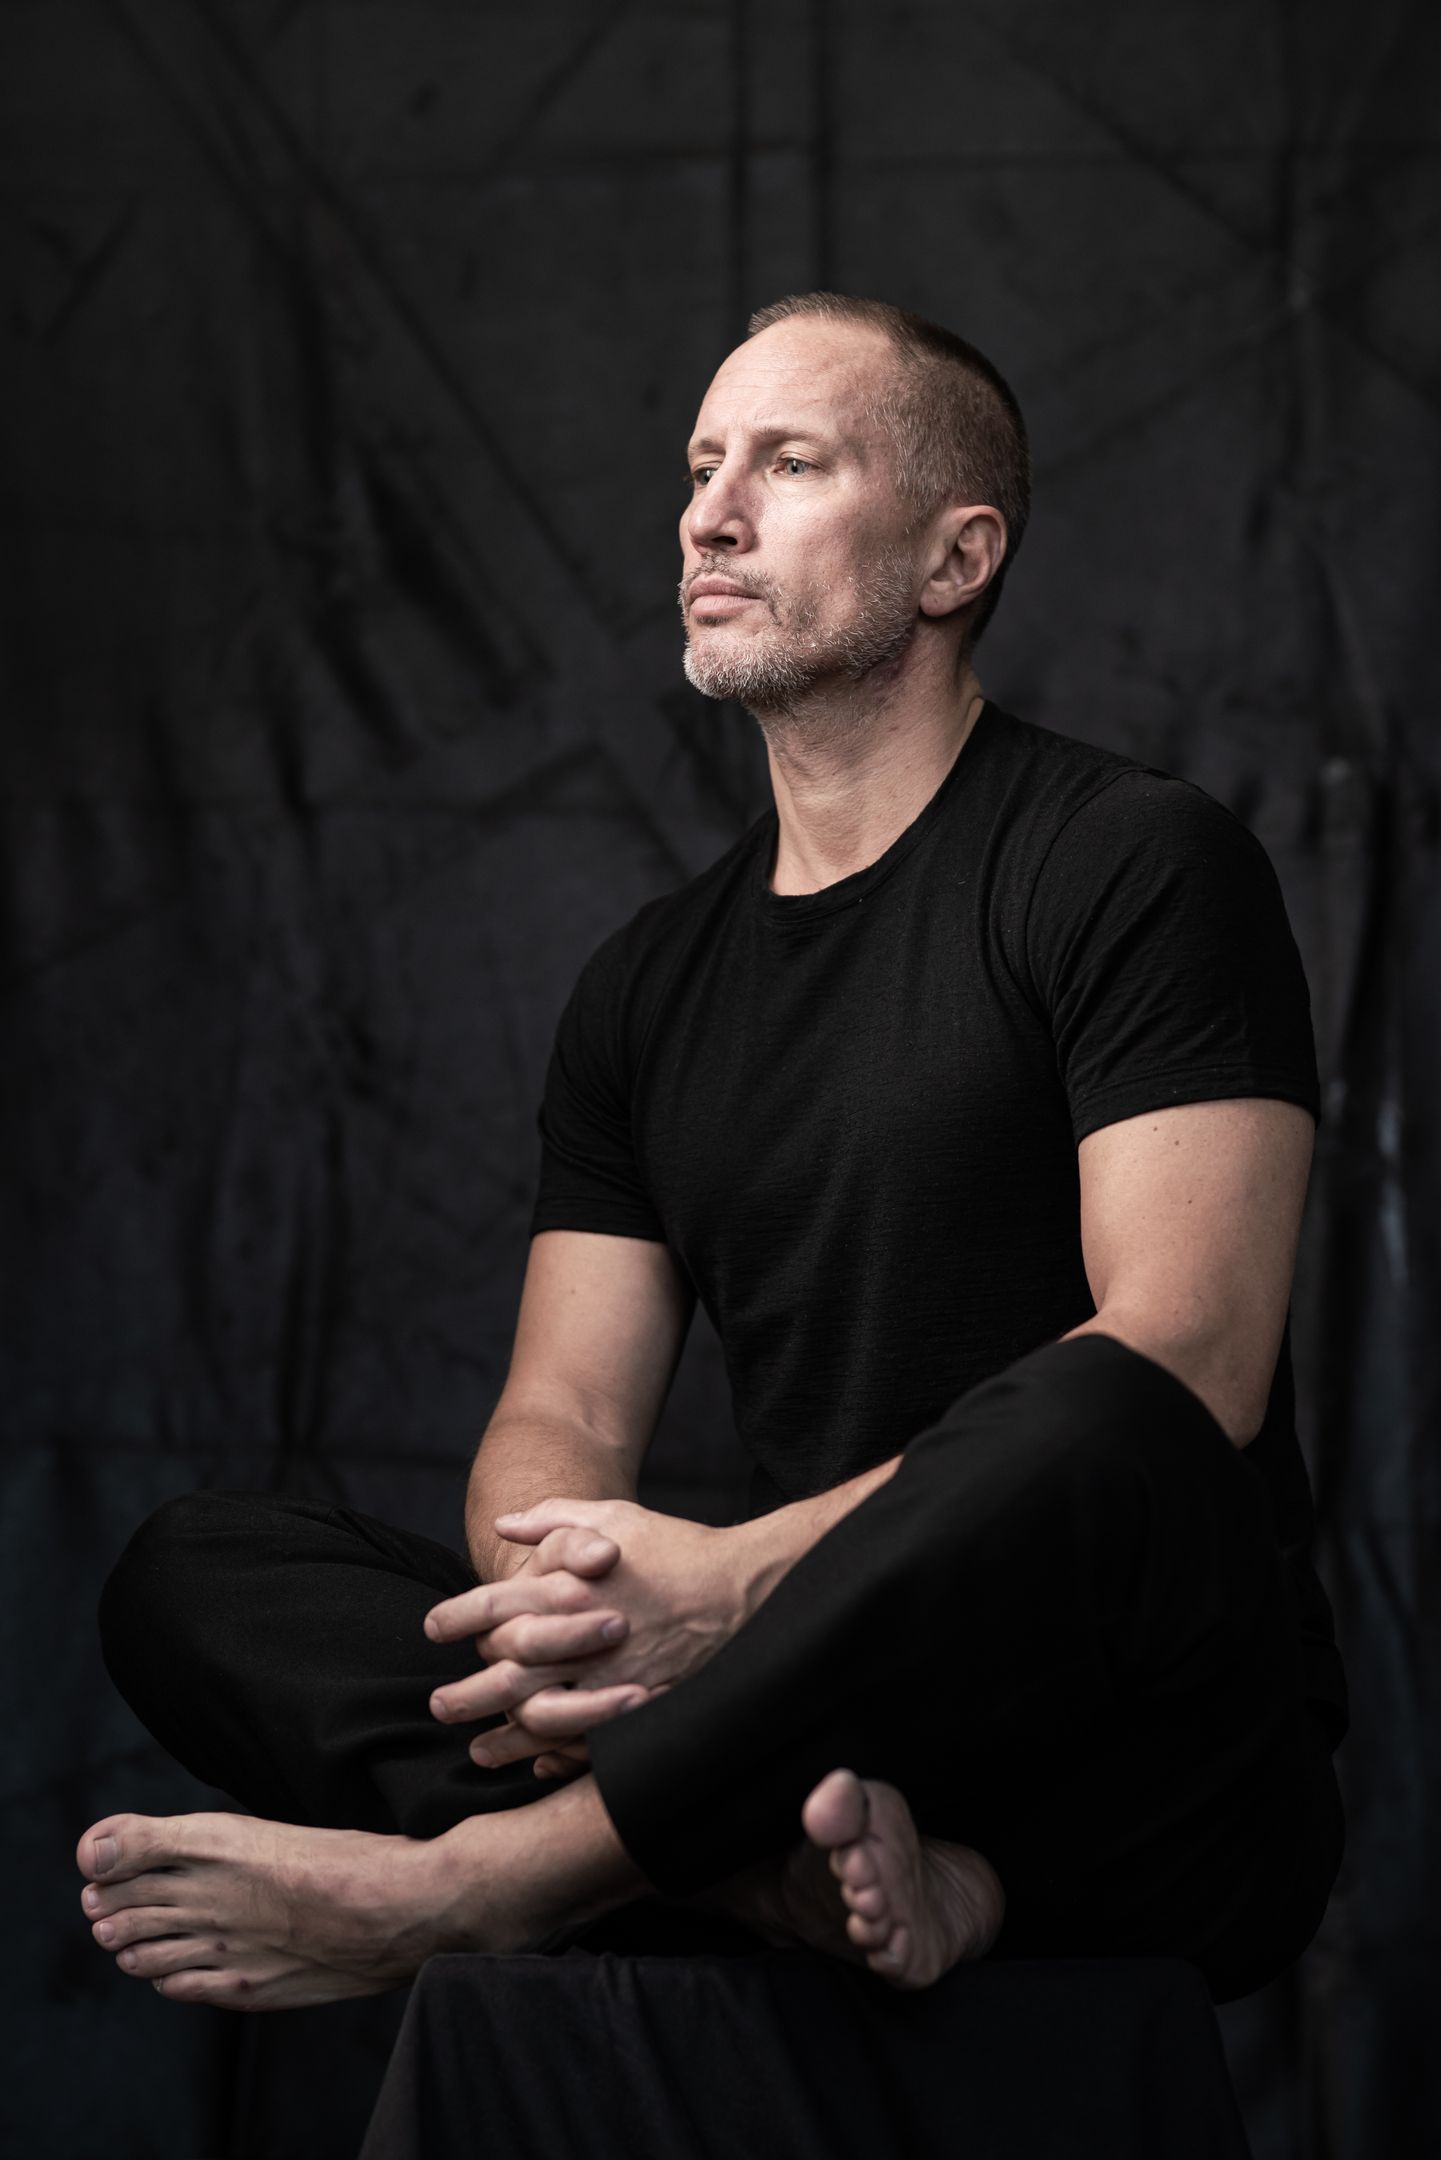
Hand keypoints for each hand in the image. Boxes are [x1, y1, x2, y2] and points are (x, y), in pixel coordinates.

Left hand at [425, 1498, 749, 1770]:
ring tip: (476, 1752)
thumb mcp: (613, 1516)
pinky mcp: (638, 1705)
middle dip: (465, 1694)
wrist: (744, 1585)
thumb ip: (553, 1519)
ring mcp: (610, 1675)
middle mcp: (581, 1634)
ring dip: (503, 1739)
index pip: (494, 1604)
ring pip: (538, 1718)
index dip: (456, 1617)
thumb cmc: (675, 1547)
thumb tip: (501, 1524)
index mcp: (570, 1585)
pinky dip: (556, 1758)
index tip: (431, 1628)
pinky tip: (536, 1766)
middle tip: (437, 1705)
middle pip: (505, 1673)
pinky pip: (585, 1742)